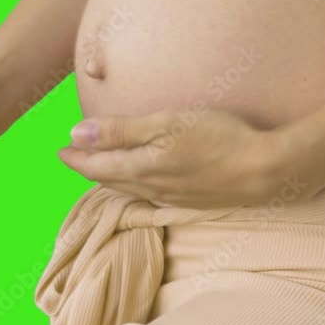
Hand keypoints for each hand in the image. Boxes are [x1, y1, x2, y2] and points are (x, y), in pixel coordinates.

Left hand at [58, 109, 324, 209]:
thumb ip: (120, 130)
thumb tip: (76, 134)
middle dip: (89, 169)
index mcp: (142, 168)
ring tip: (103, 169)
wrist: (266, 170)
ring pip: (132, 189)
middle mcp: (153, 188)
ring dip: (113, 179)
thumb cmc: (219, 137)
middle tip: (74, 159)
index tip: (58, 150)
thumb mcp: (166, 124)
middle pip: (111, 180)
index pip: (96, 165)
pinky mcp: (193, 200)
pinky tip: (144, 181)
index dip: (75, 158)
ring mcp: (174, 197)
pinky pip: (153, 195)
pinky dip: (137, 186)